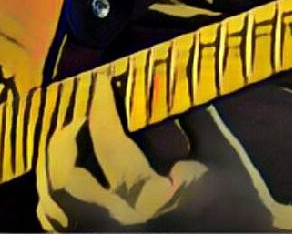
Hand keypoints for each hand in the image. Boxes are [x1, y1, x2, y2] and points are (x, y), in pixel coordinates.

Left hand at [37, 74, 291, 230]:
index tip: (104, 82)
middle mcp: (122, 227)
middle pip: (64, 183)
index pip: (108, 142)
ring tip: (74, 144)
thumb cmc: (238, 195)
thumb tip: (154, 72)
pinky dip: (60, 199)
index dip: (102, 103)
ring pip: (53, 211)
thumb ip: (184, 111)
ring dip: (54, 170)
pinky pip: (63, 227)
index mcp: (151, 198)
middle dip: (65, 140)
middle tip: (82, 118)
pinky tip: (79, 175)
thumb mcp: (217, 147)